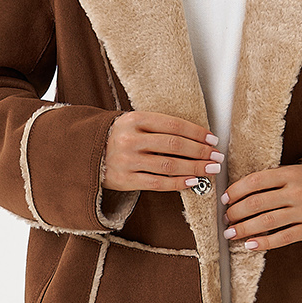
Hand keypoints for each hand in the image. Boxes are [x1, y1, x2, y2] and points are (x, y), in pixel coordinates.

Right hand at [103, 112, 222, 192]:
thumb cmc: (116, 137)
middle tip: (217, 157)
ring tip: (210, 170)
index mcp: (134, 119)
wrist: (84, 153)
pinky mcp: (125, 180)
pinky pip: (158, 183)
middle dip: (200, 152)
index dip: (196, 133)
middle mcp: (130, 139)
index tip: (213, 139)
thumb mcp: (132, 123)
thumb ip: (158, 127)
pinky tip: (193, 182)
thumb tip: (195, 138)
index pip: (173, 125)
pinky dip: (178, 183)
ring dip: (194, 168)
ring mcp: (127, 161)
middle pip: (174, 146)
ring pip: (169, 165)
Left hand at [222, 165, 301, 250]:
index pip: (255, 181)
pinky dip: (264, 243)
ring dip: (244, 229)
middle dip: (235, 213)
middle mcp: (297, 192)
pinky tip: (250, 245)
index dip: (236, 191)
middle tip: (226, 218)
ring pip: (266, 222)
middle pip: (256, 204)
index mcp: (291, 174)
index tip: (225, 199)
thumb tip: (242, 191)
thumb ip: (274, 179)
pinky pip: (282, 238)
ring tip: (231, 233)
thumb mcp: (297, 171)